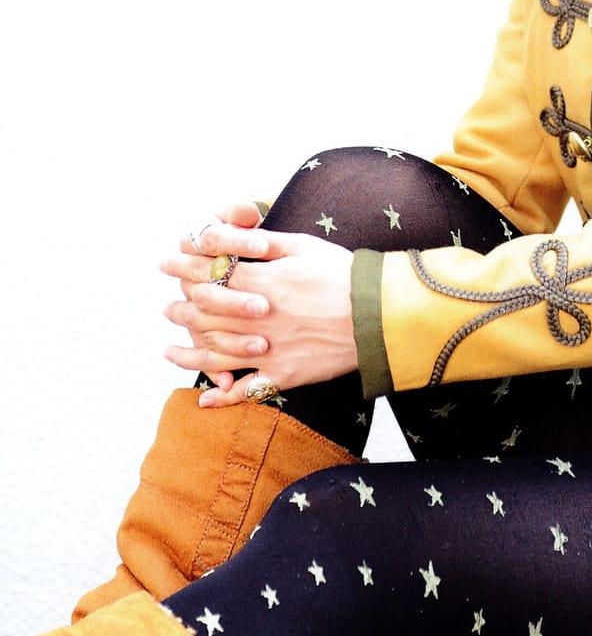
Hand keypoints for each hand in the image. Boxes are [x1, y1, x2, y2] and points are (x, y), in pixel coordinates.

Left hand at [161, 211, 357, 407]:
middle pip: (205, 316)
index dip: (183, 269)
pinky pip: (247, 391)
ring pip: (216, 354)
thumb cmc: (345, 275)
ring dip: (188, 352)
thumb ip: (268, 243)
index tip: (166, 265)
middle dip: (180, 310)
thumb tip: (237, 236)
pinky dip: (223, 398)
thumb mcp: (307, 247)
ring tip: (169, 349)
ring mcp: (269, 350)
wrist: (380, 315)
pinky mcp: (285, 375)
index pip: (210, 276)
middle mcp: (259, 319)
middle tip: (167, 308)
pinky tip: (205, 399)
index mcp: (263, 284)